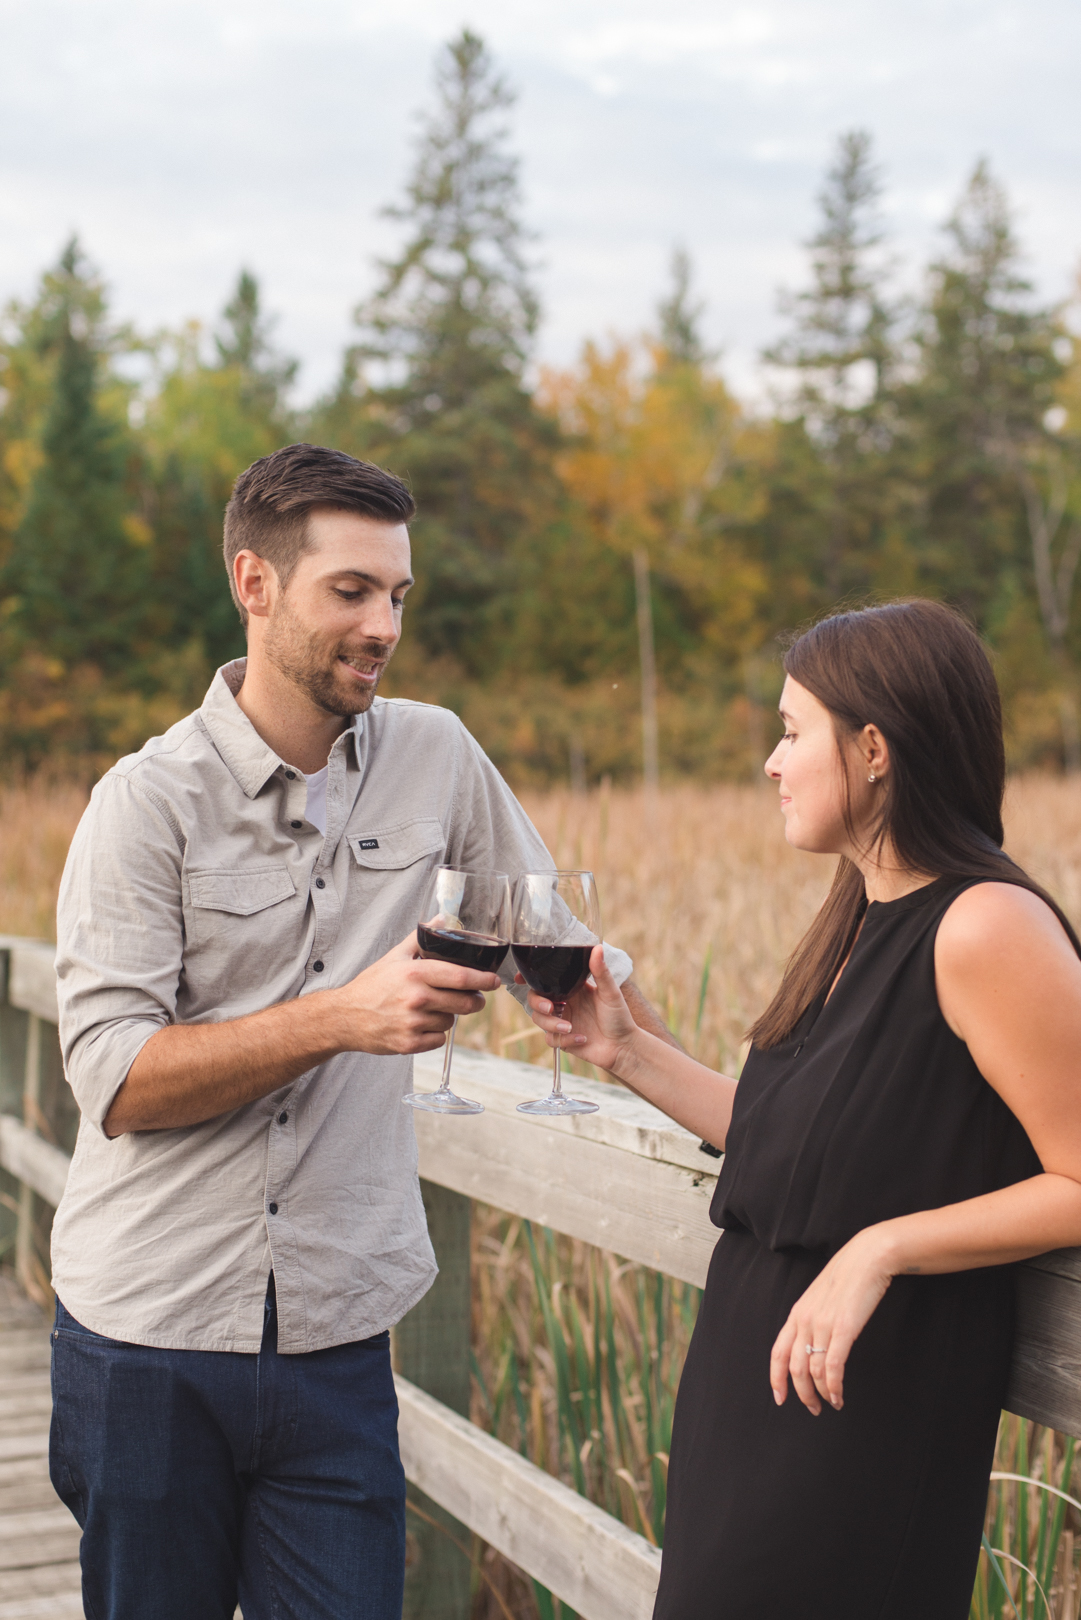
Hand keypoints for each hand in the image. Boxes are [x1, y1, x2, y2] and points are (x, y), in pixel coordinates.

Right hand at [335, 932, 500, 1055]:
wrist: (345, 1017)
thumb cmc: (371, 986)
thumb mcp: (394, 957)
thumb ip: (420, 939)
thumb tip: (441, 919)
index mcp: (414, 973)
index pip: (460, 976)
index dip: (483, 980)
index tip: (495, 980)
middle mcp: (415, 998)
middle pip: (464, 1003)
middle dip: (475, 1001)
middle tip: (474, 999)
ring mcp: (413, 1023)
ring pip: (451, 1021)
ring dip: (448, 1016)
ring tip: (430, 1009)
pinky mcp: (409, 1044)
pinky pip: (439, 1040)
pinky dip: (435, 1034)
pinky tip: (420, 1025)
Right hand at [521, 944, 639, 1078]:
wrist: (624, 1046)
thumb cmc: (620, 1017)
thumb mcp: (610, 992)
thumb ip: (601, 972)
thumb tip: (597, 948)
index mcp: (570, 989)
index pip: (544, 980)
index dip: (529, 978)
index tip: (520, 978)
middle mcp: (563, 1004)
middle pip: (535, 999)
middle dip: (538, 1003)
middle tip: (551, 1008)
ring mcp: (561, 1022)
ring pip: (539, 1020)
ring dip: (551, 1024)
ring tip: (570, 1028)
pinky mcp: (563, 1040)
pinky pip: (551, 1040)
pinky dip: (564, 1040)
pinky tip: (581, 1039)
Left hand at [769, 1227, 895, 1414]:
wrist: (867, 1258)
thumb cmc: (847, 1277)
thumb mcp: (820, 1297)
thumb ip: (812, 1319)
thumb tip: (811, 1343)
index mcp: (797, 1313)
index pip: (778, 1352)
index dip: (776, 1378)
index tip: (779, 1398)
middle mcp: (805, 1320)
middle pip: (795, 1368)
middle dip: (802, 1394)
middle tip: (813, 1409)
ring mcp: (823, 1324)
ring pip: (814, 1371)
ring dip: (822, 1393)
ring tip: (833, 1402)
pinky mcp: (844, 1329)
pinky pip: (832, 1367)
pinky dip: (834, 1387)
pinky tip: (839, 1395)